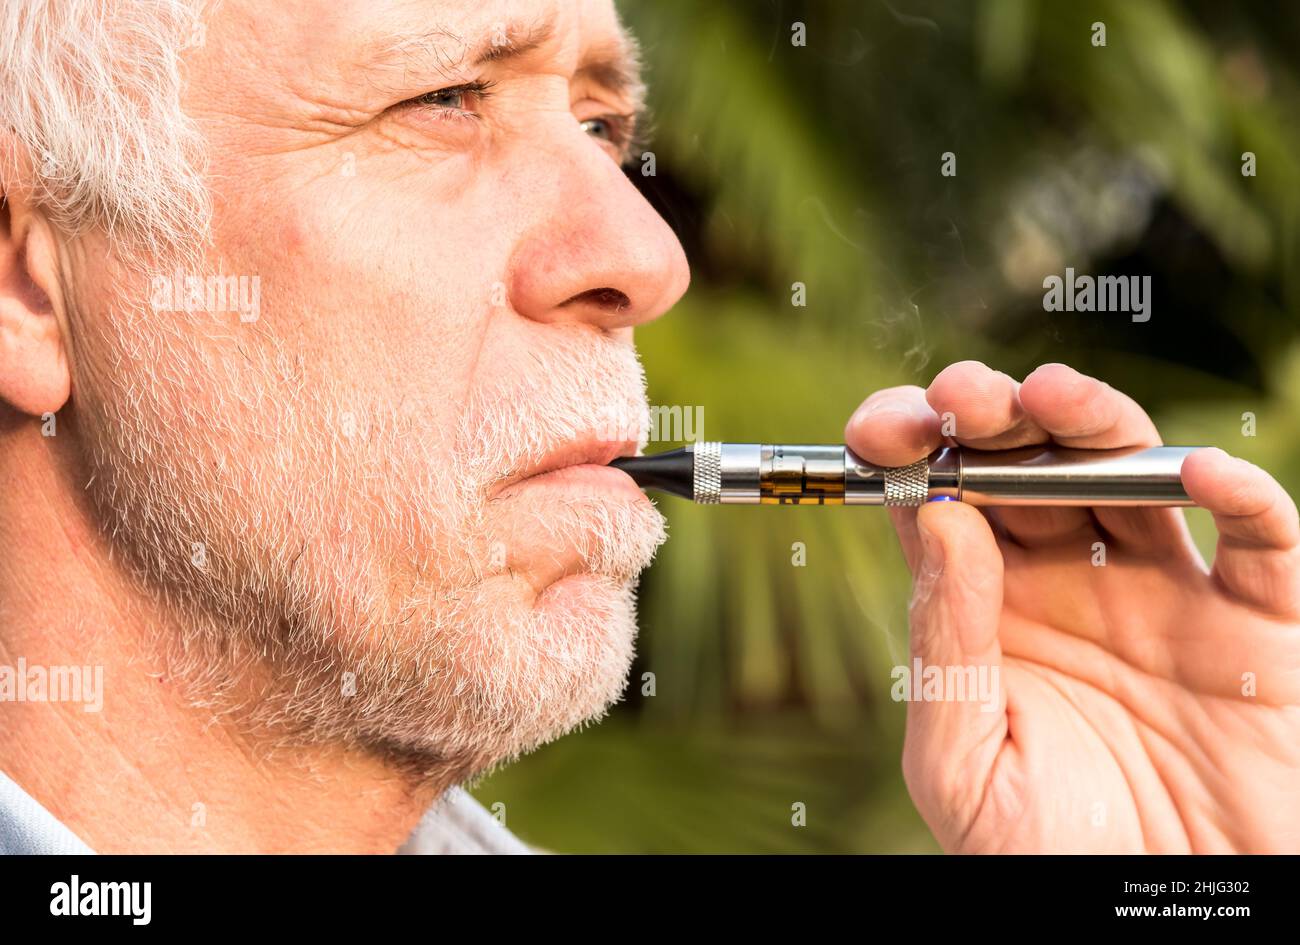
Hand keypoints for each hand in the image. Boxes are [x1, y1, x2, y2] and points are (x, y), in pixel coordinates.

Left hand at [845, 361, 1299, 852]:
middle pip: (1028, 463)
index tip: (881, 428)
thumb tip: (940, 517)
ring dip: (1092, 420)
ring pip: (1131, 471)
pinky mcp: (1258, 626)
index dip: (911, 448)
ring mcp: (1166, 594)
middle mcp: (1072, 583)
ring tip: (1049, 395)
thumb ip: (947, 647)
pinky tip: (1194, 470)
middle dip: (991, 415)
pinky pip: (1261, 540)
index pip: (942, 499)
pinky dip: (1241, 493)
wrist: (1158, 918)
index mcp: (989, 610)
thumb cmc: (1049, 859)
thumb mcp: (965, 766)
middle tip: (960, 397)